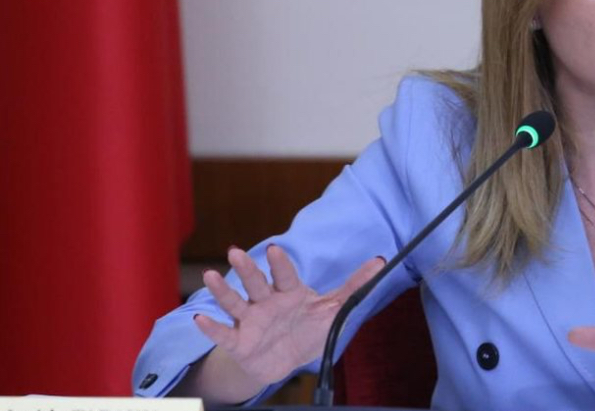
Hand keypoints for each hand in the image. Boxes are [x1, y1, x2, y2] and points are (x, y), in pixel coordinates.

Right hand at [194, 244, 385, 387]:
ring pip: (234, 303)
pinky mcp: (238, 342)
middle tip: (234, 252)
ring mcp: (250, 321)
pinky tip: (199, 319)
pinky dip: (211, 328)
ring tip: (209, 276)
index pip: (284, 276)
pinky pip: (223, 335)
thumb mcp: (333, 309)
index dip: (279, 264)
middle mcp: (266, 302)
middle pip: (255, 283)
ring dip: (222, 291)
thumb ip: (354, 286)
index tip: (273, 250)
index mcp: (289, 293)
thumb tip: (380, 262)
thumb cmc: (308, 328)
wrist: (285, 361)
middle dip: (246, 270)